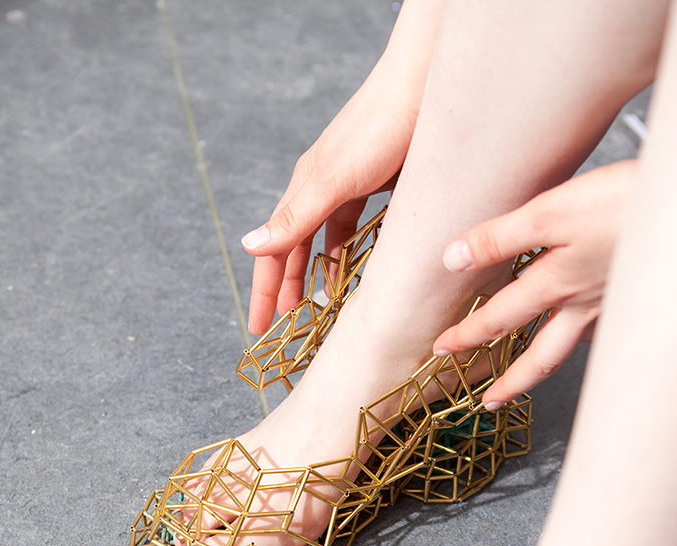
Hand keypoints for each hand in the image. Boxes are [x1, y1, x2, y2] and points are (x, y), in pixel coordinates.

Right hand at [241, 0, 445, 334]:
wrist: (426, 87)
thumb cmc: (380, 128)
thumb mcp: (334, 180)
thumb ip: (295, 217)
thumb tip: (250, 246)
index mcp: (305, 190)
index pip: (274, 251)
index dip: (266, 291)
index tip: (260, 327)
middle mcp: (321, 189)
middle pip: (294, 250)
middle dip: (284, 289)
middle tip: (280, 327)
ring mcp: (348, 187)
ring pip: (322, 242)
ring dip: (315, 275)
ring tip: (315, 307)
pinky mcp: (378, 185)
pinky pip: (352, 229)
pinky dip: (347, 254)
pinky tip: (354, 271)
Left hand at [434, 160, 637, 406]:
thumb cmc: (626, 202)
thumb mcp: (551, 211)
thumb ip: (499, 237)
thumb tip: (452, 259)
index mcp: (556, 285)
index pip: (500, 319)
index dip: (467, 335)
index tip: (441, 351)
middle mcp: (586, 307)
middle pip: (542, 357)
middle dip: (512, 382)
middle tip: (489, 403)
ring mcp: (617, 308)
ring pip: (577, 346)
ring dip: (551, 364)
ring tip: (536, 372)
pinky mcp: (642, 302)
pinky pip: (609, 333)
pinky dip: (593, 341)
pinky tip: (594, 333)